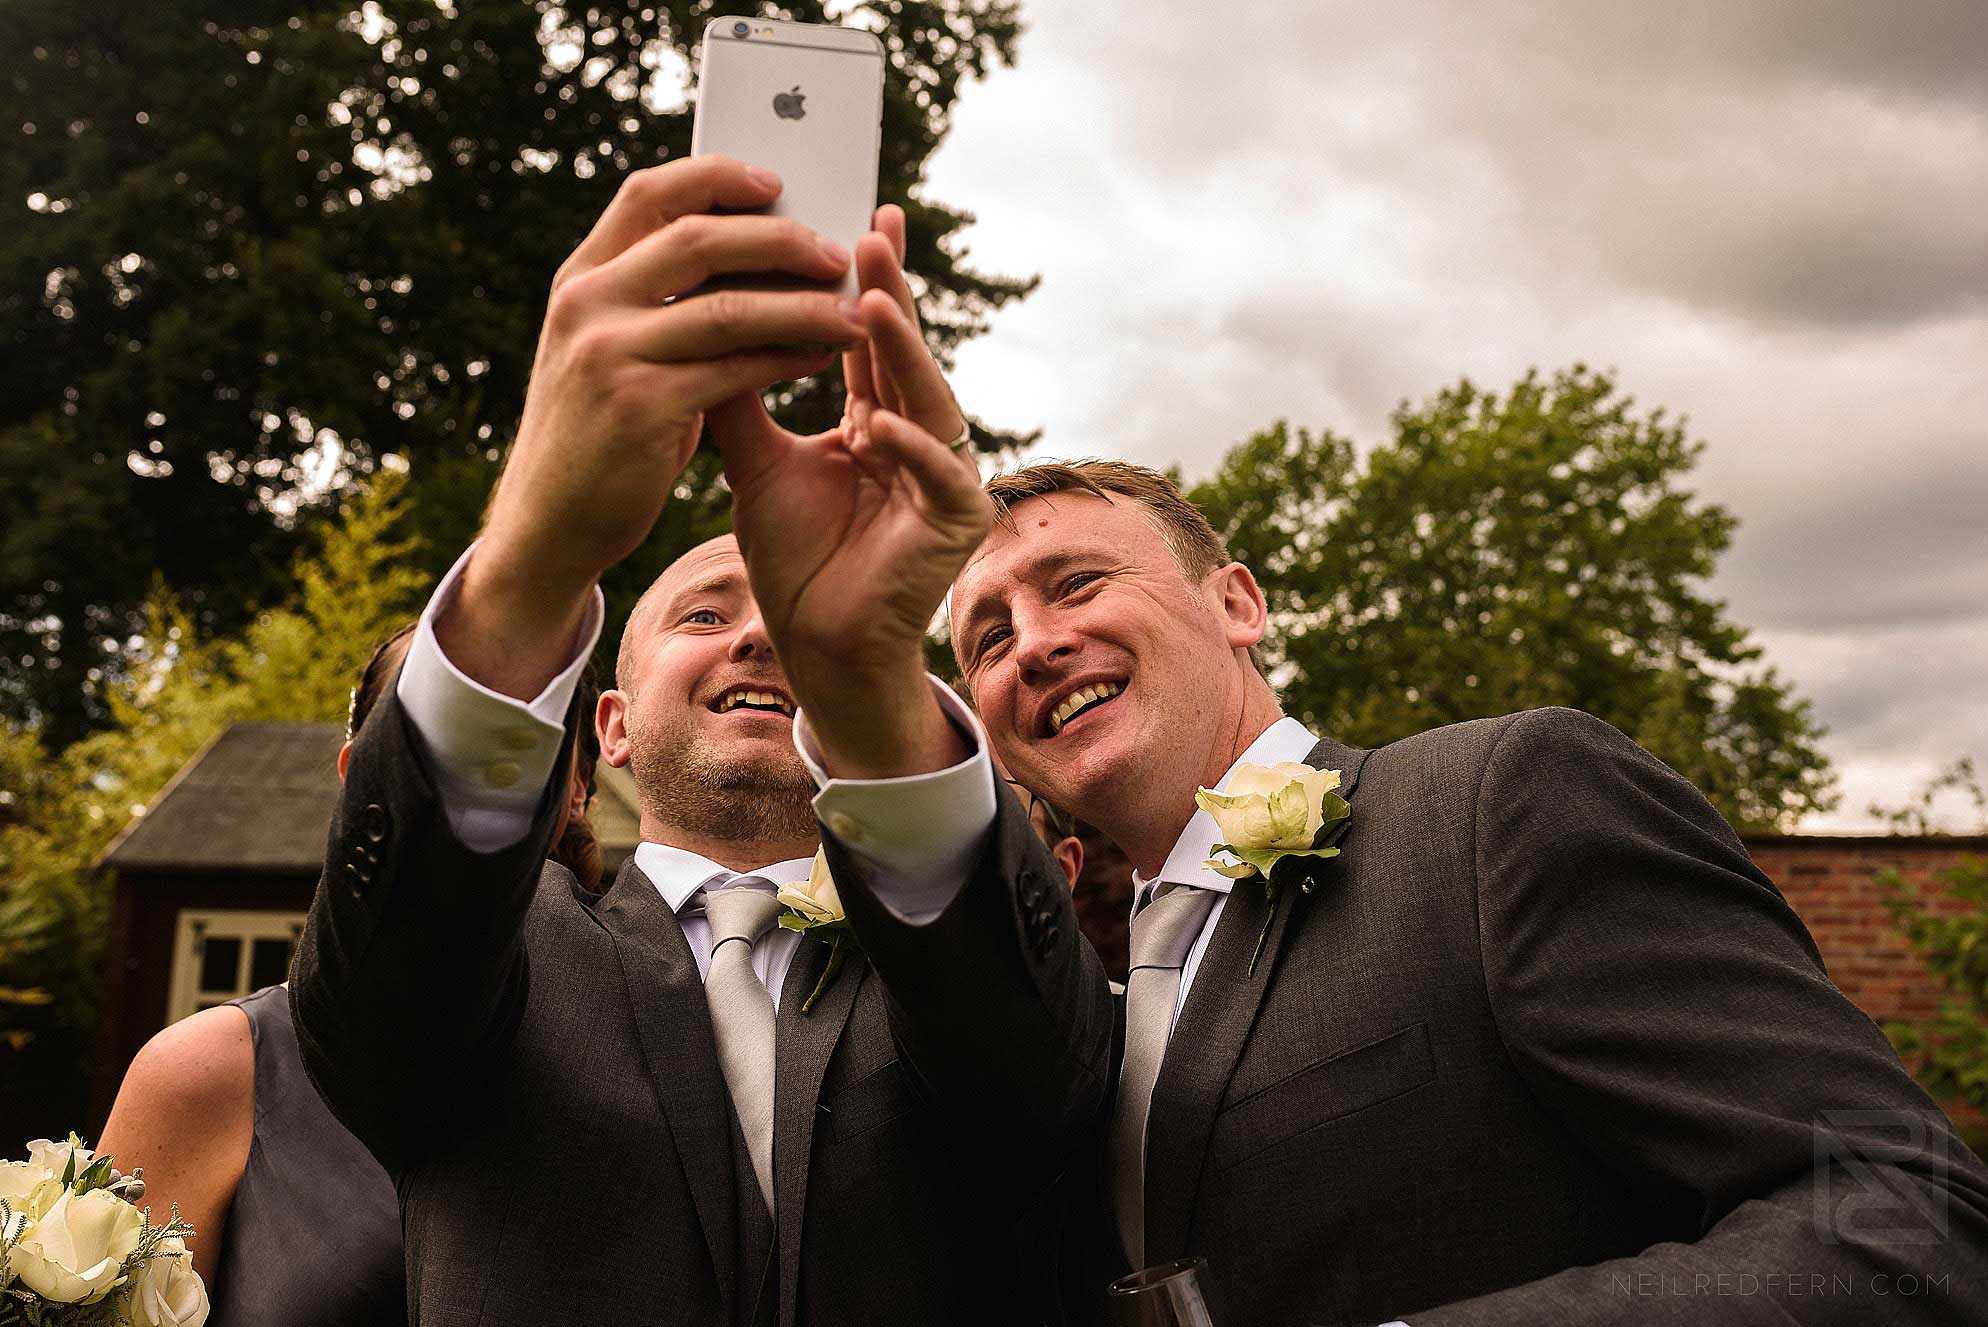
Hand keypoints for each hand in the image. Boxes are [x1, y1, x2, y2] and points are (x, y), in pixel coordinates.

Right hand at [450, 156, 862, 696]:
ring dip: (801, 305)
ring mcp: (610, 355)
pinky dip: (787, 359)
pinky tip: (823, 357)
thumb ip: (653, 301)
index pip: (650, 195)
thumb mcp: (606, 349)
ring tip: (853, 311)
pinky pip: (735, 371)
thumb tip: (748, 256)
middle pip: (698, 239)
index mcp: (581, 278)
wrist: (549, 522)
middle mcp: (588, 304)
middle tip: (835, 252)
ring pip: (728, 308)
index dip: (716, 178)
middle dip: (778, 240)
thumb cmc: (598, 432)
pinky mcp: (641, 409)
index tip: (775, 183)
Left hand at [708, 233, 990, 775]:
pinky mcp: (957, 524)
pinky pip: (939, 477)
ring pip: (930, 403)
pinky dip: (909, 450)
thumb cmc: (795, 559)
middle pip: (903, 356)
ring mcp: (945, 479)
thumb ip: (739, 394)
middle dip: (888, 294)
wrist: (814, 645)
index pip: (870, 340)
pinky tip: (874, 424)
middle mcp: (919, 440)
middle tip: (871, 231)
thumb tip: (701, 317)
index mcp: (877, 421)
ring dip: (902, 355)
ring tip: (872, 305)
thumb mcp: (755, 461)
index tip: (858, 216)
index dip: (867, 280)